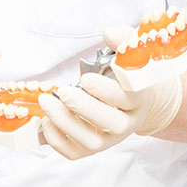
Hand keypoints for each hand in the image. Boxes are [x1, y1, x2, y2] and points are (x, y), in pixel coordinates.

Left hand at [38, 26, 182, 159]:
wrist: (136, 98)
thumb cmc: (128, 74)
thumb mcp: (131, 52)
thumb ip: (123, 40)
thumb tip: (109, 34)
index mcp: (139, 98)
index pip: (128, 99)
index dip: (106, 91)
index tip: (86, 79)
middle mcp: (128, 122)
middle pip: (111, 123)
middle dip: (84, 108)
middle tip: (62, 91)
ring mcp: (111, 138)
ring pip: (92, 141)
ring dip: (66, 124)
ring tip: (47, 103)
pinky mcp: (94, 147)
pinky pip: (76, 152)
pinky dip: (58, 141)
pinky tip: (47, 121)